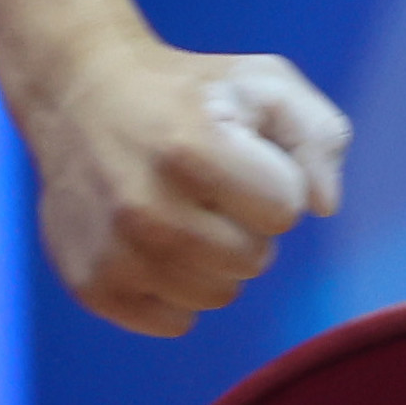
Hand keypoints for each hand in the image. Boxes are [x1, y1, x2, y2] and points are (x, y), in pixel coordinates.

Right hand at [27, 40, 351, 335]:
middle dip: (247, 223)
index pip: (284, 210)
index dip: (274, 182)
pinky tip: (157, 242)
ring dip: (216, 260)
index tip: (244, 157)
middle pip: (253, 259)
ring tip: (185, 211)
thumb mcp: (263, 83)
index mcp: (191, 149)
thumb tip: (324, 206)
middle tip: (212, 187)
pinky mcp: (92, 286)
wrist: (82, 97)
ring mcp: (114, 254)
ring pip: (217, 295)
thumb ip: (316, 135)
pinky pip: (175, 321)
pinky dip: (177, 289)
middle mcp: (146, 209)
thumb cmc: (189, 92)